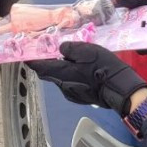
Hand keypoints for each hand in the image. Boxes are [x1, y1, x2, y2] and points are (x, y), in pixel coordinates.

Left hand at [28, 42, 146, 112]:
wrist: (120, 89)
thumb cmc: (103, 68)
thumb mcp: (87, 51)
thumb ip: (70, 49)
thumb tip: (60, 49)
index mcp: (62, 73)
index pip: (40, 66)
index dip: (32, 60)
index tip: (26, 54)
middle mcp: (63, 85)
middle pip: (48, 74)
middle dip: (45, 64)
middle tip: (48, 53)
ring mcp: (71, 94)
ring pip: (59, 79)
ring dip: (59, 70)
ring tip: (68, 59)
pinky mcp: (80, 97)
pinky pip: (69, 84)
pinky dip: (69, 76)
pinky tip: (79, 71)